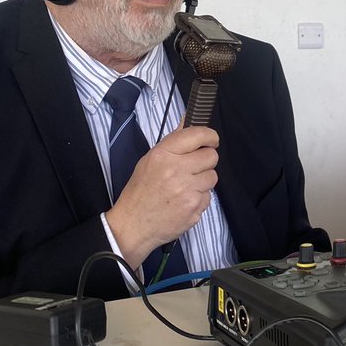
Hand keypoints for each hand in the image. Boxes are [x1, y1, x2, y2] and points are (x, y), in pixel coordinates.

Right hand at [104, 125, 219, 266]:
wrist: (133, 226)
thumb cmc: (140, 191)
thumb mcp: (150, 160)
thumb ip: (173, 141)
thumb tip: (188, 119)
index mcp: (163, 155)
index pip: (197, 135)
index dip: (210, 136)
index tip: (211, 140)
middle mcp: (176, 171)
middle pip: (212, 157)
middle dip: (206, 161)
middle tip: (194, 167)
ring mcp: (187, 191)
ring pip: (213, 177)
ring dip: (203, 181)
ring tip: (185, 187)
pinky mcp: (194, 209)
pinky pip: (209, 197)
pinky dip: (199, 198)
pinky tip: (183, 201)